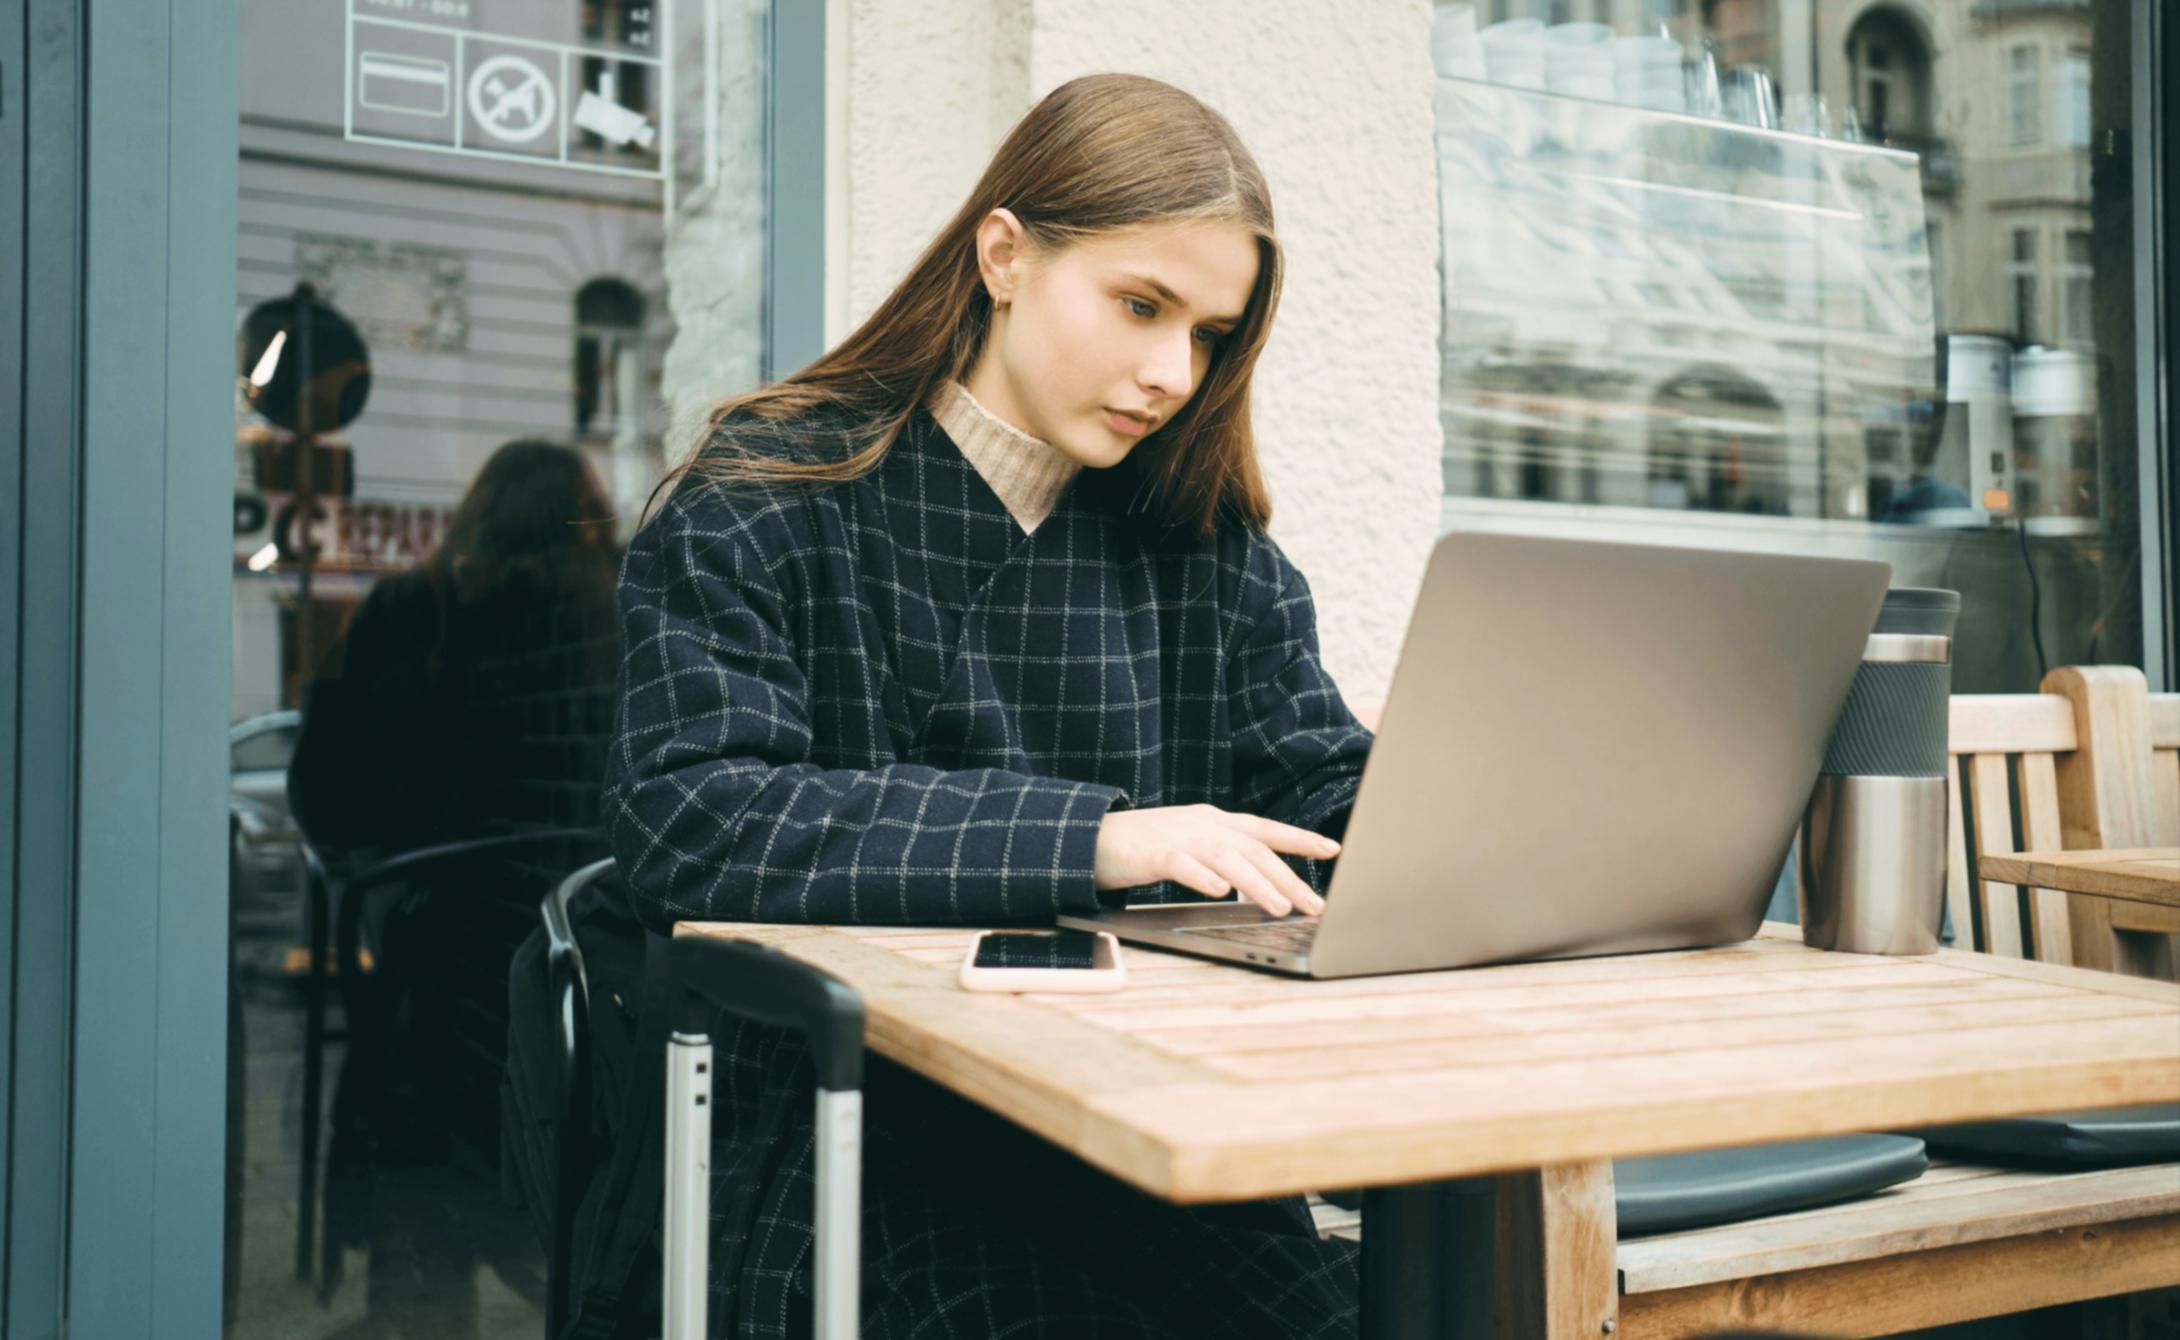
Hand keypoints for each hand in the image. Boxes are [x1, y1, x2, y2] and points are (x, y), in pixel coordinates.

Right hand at [1093, 805, 1338, 916]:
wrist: (1090, 835)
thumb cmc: (1144, 845)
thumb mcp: (1191, 843)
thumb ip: (1223, 855)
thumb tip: (1260, 880)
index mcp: (1214, 822)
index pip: (1265, 829)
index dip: (1300, 838)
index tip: (1334, 848)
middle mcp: (1202, 825)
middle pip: (1254, 849)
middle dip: (1289, 877)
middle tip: (1315, 904)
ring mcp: (1177, 836)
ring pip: (1226, 857)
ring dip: (1257, 883)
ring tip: (1281, 907)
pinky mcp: (1151, 853)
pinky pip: (1181, 864)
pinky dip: (1203, 877)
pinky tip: (1221, 893)